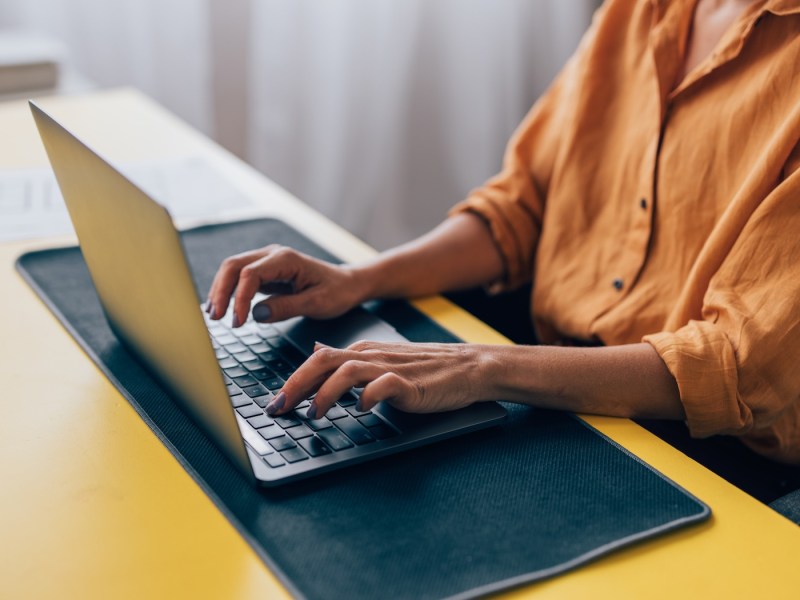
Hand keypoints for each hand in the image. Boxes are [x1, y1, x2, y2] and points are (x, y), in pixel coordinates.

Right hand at [206, 245, 367, 326]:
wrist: (348, 284)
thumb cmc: (337, 292)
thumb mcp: (316, 304)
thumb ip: (286, 308)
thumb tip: (256, 314)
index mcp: (286, 259)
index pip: (250, 274)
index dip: (239, 298)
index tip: (237, 322)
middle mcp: (273, 255)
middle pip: (233, 266)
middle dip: (220, 291)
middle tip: (215, 318)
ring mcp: (267, 262)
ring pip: (233, 270)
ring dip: (221, 291)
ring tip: (214, 316)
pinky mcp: (265, 272)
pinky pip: (240, 278)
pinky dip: (229, 292)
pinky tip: (224, 308)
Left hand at [267, 340, 492, 418]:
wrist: (466, 367)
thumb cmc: (422, 369)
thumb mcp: (378, 360)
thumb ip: (346, 359)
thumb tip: (316, 351)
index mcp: (361, 351)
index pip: (317, 361)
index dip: (291, 382)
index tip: (273, 404)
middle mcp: (371, 356)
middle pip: (324, 361)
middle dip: (296, 384)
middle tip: (279, 408)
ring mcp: (390, 368)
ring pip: (347, 371)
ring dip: (325, 393)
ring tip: (314, 414)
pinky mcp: (410, 383)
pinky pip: (384, 385)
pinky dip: (368, 396)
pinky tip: (361, 410)